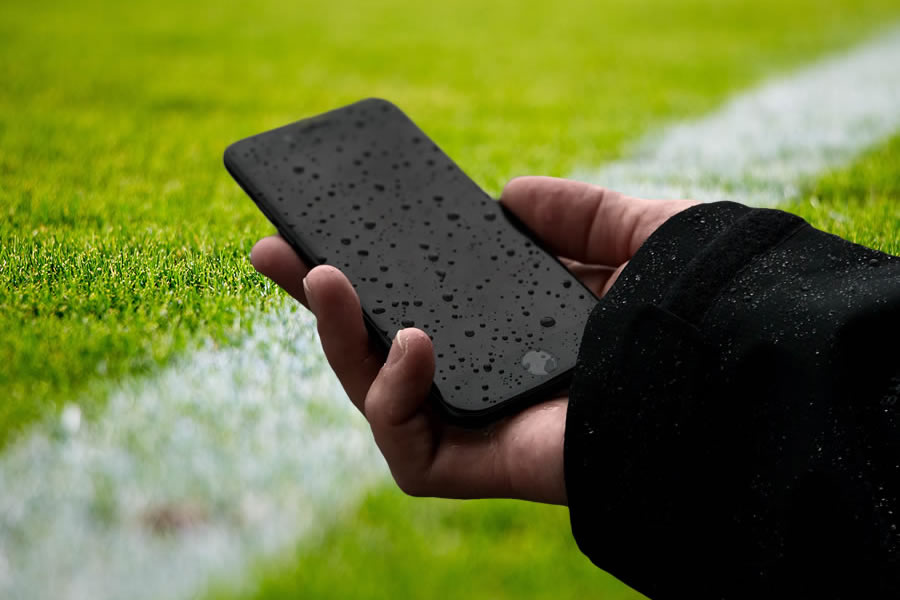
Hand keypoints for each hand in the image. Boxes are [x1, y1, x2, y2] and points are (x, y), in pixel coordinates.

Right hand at [250, 176, 695, 504]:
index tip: (321, 231)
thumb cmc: (707, 310)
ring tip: (327, 281)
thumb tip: (508, 196)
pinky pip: (407, 452)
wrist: (745, 378)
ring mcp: (484, 424)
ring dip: (339, 340)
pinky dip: (392, 398)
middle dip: (324, 305)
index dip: (372, 271)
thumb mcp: (640, 234)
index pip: (427, 301)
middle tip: (281, 253)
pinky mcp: (485, 466)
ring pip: (378, 399)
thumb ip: (578, 210)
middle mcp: (496, 377)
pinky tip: (412, 345)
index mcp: (523, 327)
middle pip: (383, 351)